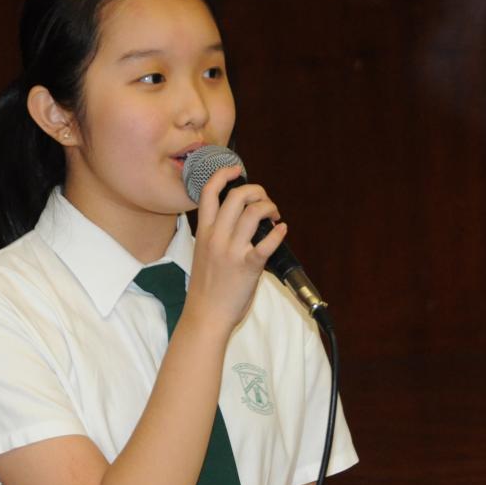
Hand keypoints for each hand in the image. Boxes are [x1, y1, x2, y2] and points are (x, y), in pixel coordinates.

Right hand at [184, 165, 285, 331]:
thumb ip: (217, 234)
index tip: (236, 169)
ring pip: (254, 213)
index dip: (224, 174)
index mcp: (204, 232)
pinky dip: (279, 232)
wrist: (206, 315)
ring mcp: (232, 251)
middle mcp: (217, 237)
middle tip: (264, 201)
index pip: (209, 192)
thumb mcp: (203, 253)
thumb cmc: (206, 287)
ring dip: (269, 208)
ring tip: (274, 216)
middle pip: (237, 196)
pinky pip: (267, 243)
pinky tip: (282, 230)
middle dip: (256, 191)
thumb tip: (240, 219)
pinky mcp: (248, 266)